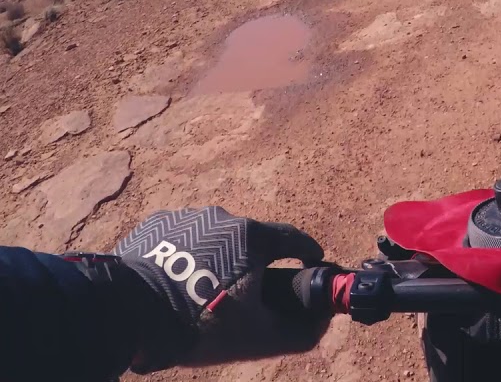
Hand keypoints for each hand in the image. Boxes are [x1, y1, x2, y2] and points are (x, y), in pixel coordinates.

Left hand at [113, 207, 328, 371]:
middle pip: (250, 240)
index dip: (306, 252)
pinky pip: (180, 239)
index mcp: (252, 236)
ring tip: (202, 290)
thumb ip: (299, 330)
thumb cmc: (198, 322)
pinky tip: (175, 282)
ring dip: (215, 258)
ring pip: (213, 238)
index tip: (311, 263)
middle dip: (253, 261)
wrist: (126, 314)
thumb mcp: (256, 336)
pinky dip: (185, 255)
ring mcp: (185, 218)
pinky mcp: (154, 226)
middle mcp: (222, 218)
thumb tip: (322, 320)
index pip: (294, 238)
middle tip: (246, 291)